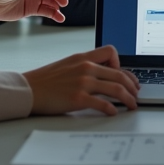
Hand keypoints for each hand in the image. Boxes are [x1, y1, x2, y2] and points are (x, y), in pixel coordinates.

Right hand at [24, 45, 140, 115]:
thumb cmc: (45, 80)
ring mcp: (83, 83)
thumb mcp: (67, 65)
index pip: (111, 52)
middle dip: (132, 85)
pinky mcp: (78, 98)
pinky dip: (112, 109)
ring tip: (132, 104)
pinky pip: (103, 104)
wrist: (27, 89)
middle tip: (135, 93)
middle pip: (119, 74)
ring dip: (128, 98)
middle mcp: (85, 68)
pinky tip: (114, 112)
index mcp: (83, 57)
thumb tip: (100, 74)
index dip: (122, 64)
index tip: (125, 76)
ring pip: (116, 88)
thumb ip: (83, 66)